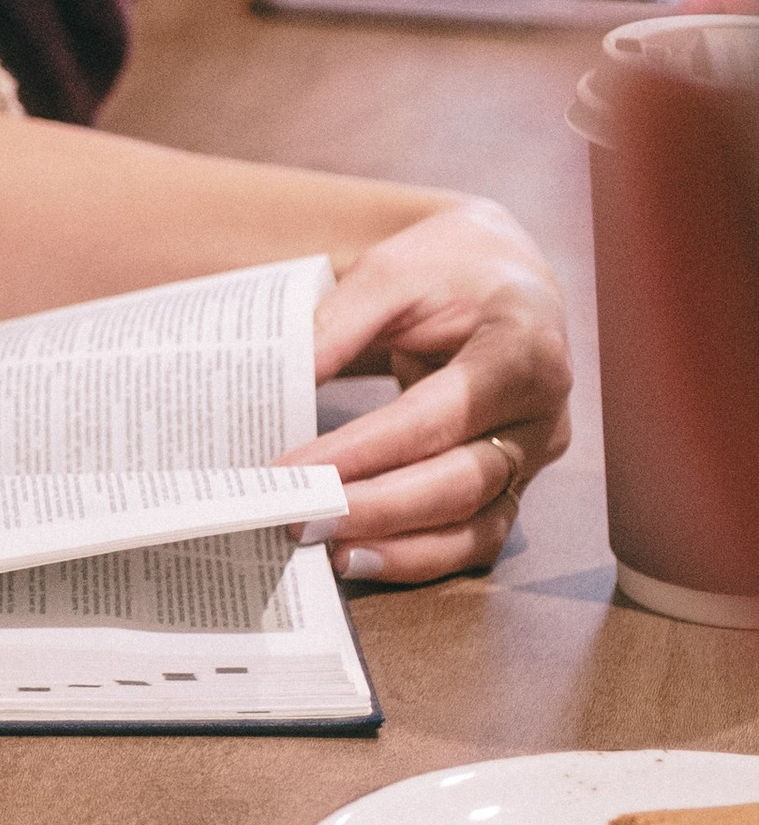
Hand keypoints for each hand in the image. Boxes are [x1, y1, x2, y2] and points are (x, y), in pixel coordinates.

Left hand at [281, 200, 571, 582]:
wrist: (505, 272)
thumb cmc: (448, 268)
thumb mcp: (392, 272)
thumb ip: (338, 323)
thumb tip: (281, 381)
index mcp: (523, 349)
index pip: (436, 416)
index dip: (363, 450)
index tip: (294, 469)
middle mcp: (542, 413)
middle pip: (461, 481)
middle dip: (377, 509)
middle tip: (301, 520)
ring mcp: (535, 455)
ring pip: (477, 525)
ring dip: (402, 549)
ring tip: (331, 554)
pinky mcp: (517, 482)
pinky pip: (478, 536)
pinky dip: (423, 556)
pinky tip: (364, 556)